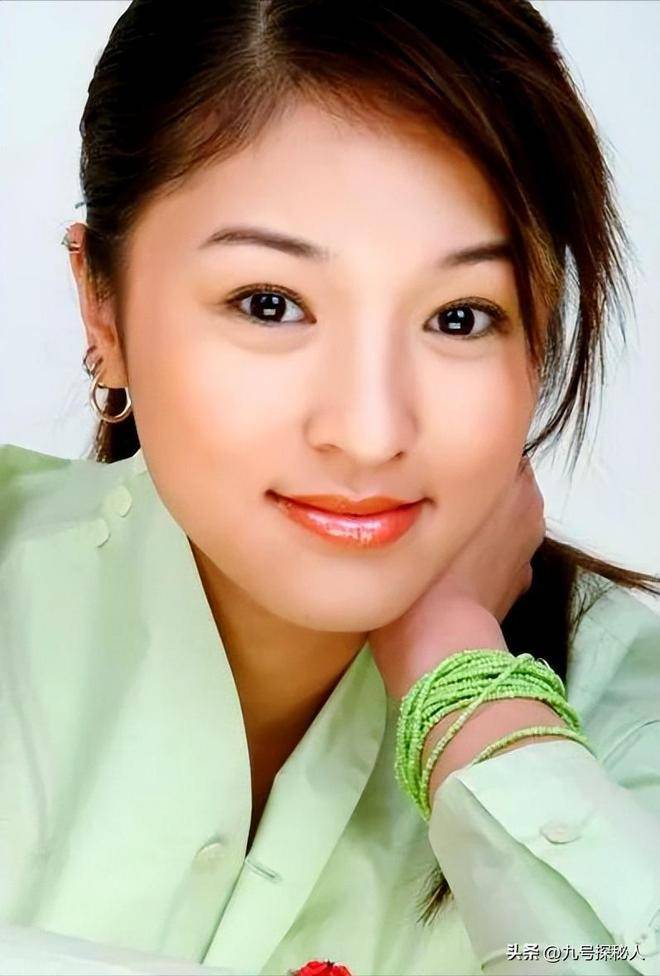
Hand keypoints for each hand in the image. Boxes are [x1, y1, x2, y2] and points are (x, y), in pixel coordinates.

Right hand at [368, 455, 545, 698]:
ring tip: (436, 539)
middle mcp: (529, 502)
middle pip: (496, 481)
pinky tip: (451, 572)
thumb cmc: (424, 560)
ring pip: (499, 520)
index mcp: (510, 473)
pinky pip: (499, 557)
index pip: (487, 444)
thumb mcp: (414, 498)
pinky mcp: (522, 581)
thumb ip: (430, 478)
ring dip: (478, 525)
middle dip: (471, 490)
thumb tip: (425, 475)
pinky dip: (482, 561)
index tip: (428, 470)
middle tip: (425, 502)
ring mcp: (529, 545)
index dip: (458, 455)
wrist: (441, 637)